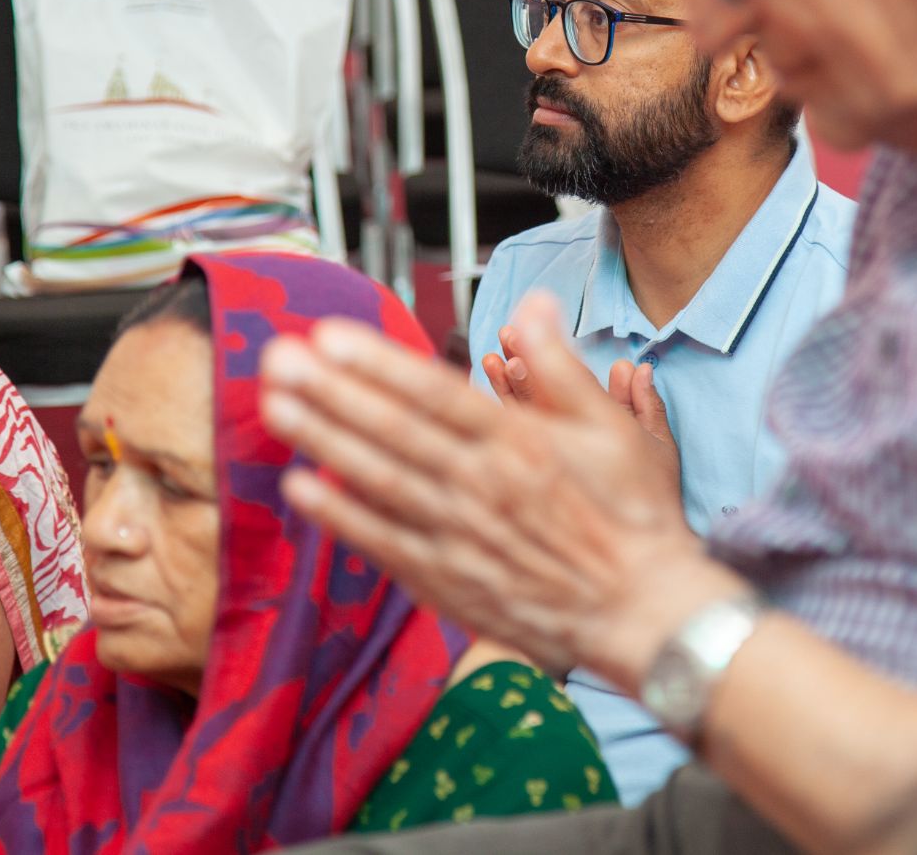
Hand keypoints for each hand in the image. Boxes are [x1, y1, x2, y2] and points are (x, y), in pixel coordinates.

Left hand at [261, 291, 747, 691]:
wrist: (641, 612)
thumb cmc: (631, 518)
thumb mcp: (612, 428)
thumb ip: (559, 365)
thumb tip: (532, 303)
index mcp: (518, 442)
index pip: (435, 394)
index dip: (379, 365)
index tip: (330, 337)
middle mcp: (481, 486)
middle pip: (393, 431)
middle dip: (331, 392)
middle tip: (278, 358)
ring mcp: (459, 535)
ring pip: (378, 480)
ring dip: (323, 441)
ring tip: (275, 406)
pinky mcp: (448, 579)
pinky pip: (383, 542)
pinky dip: (340, 516)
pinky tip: (301, 488)